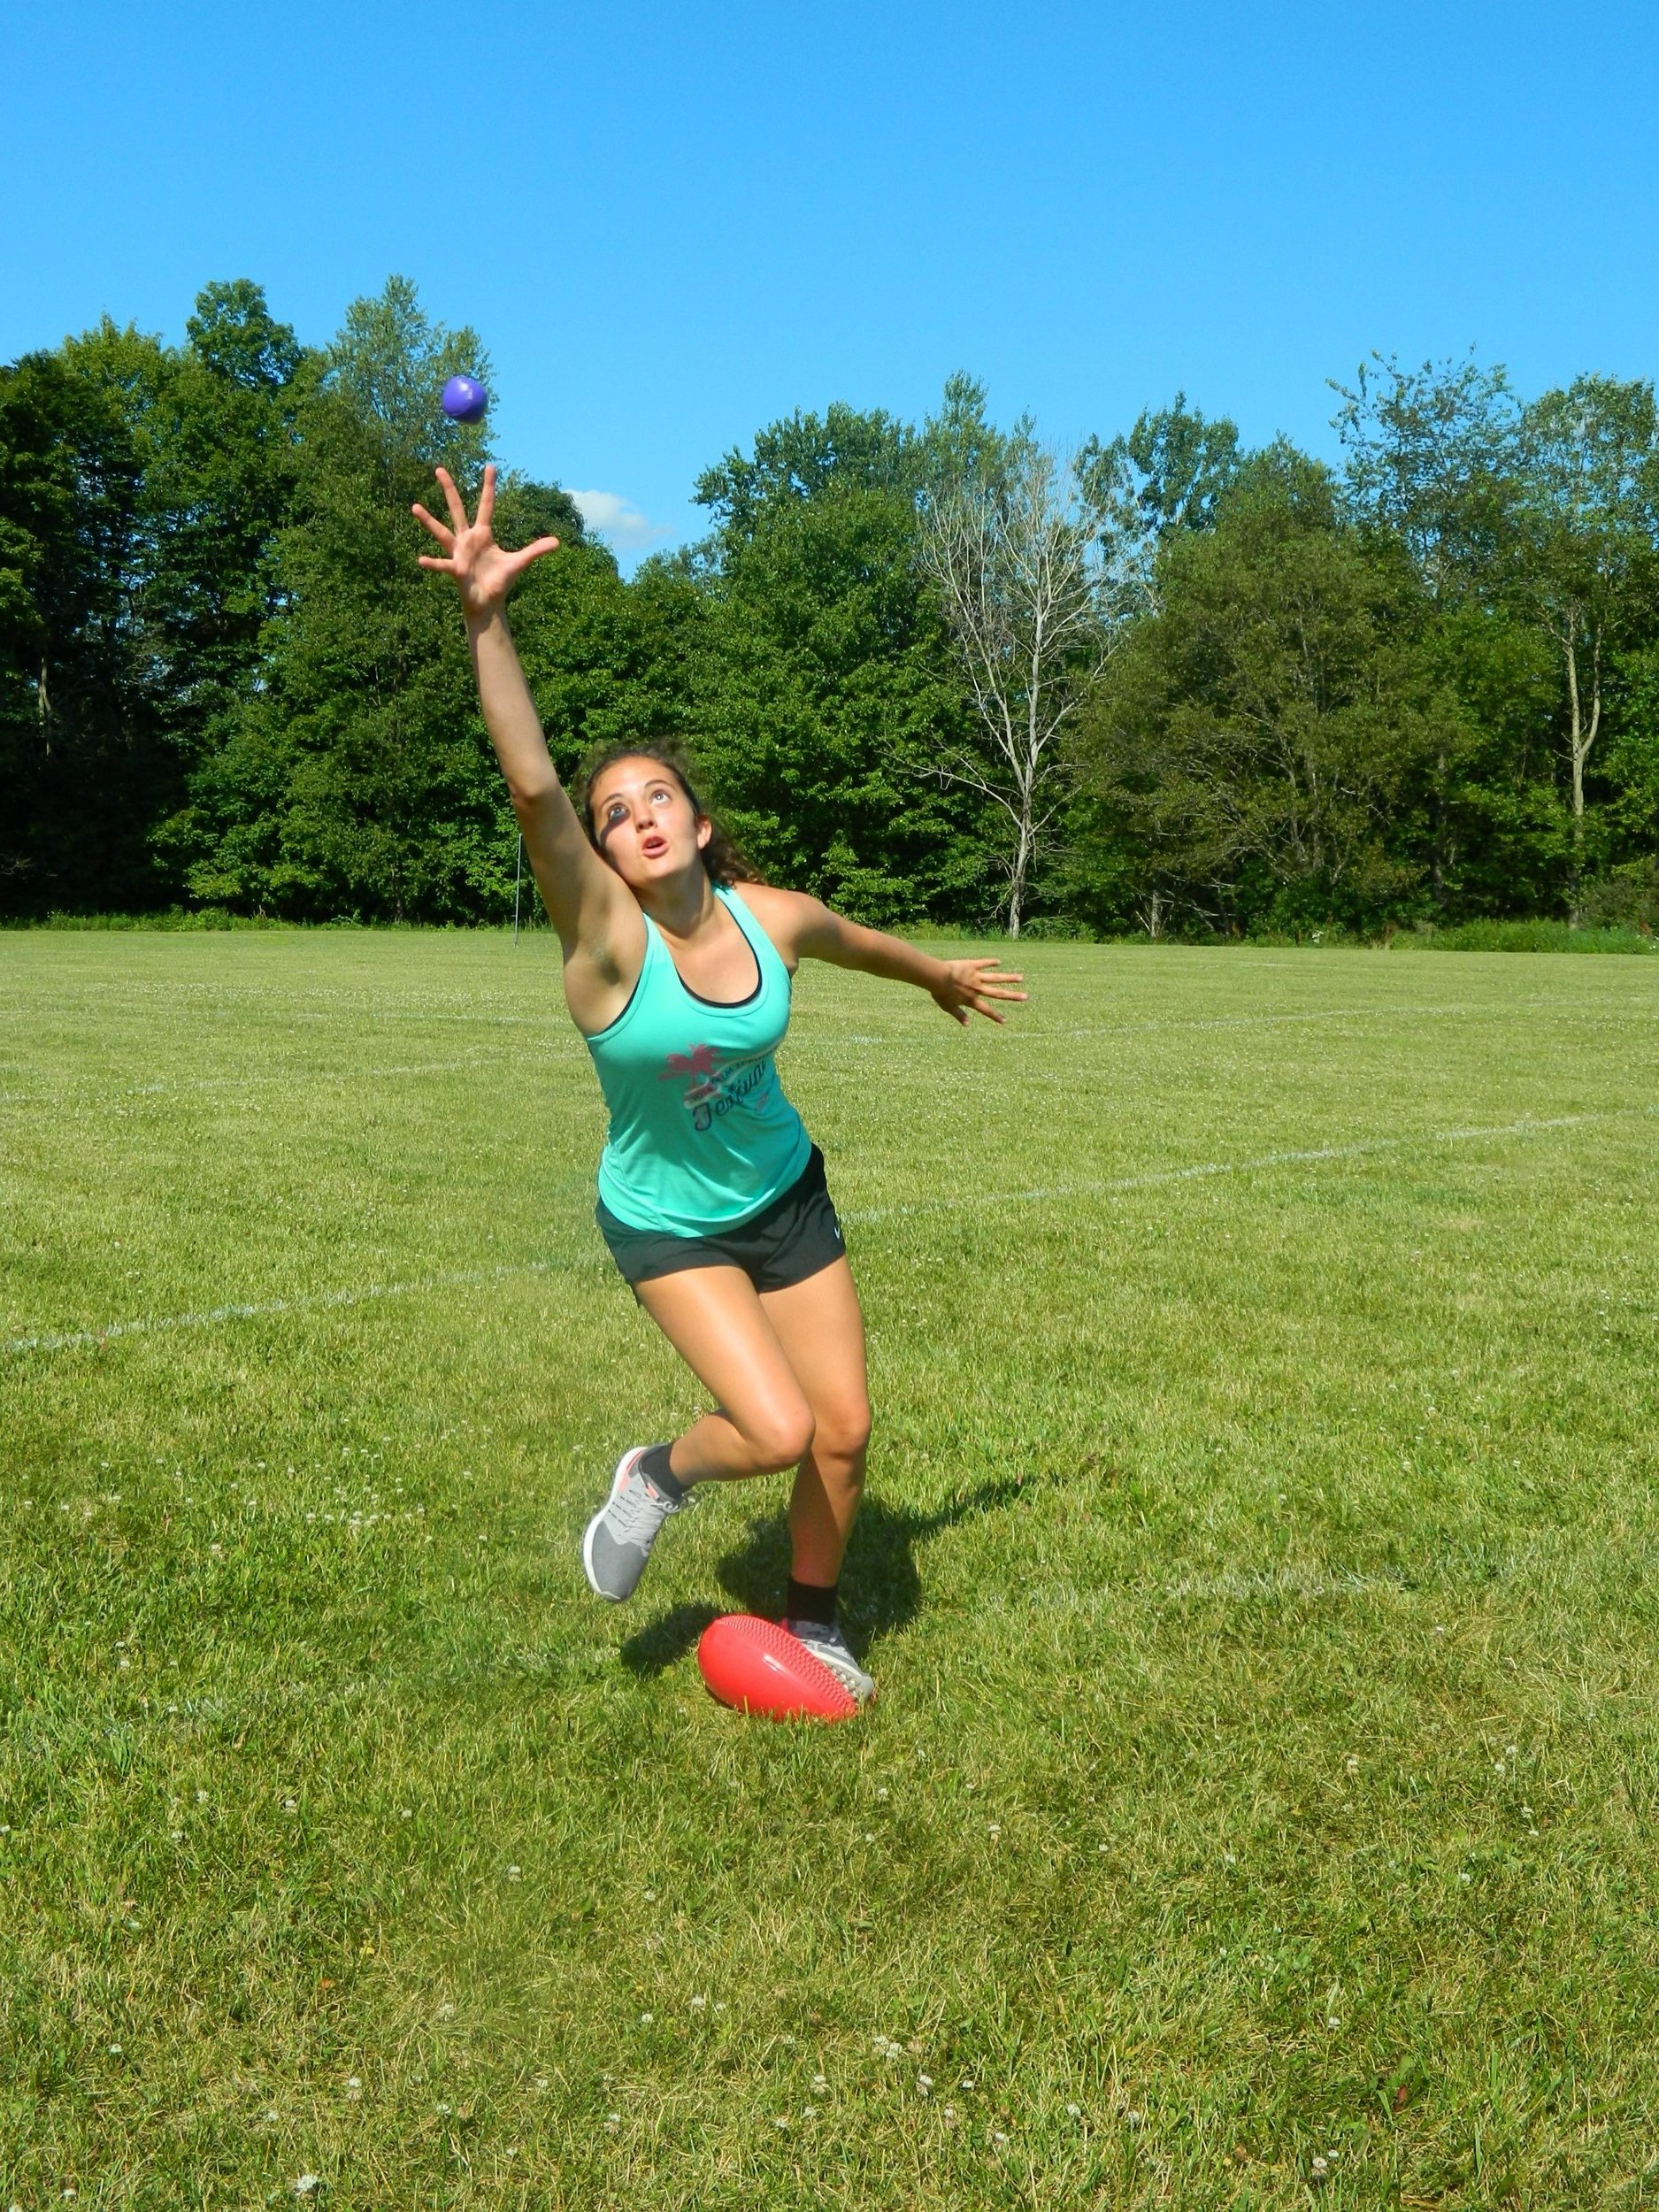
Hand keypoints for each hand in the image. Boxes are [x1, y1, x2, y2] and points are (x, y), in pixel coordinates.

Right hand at [412, 463, 558, 622]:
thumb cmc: (499, 580)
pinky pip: (442, 565)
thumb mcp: (520, 563)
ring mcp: (458, 552)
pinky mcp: (455, 569)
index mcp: (483, 534)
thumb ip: (536, 550)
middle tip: (439, 468)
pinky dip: (432, 563)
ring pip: (441, 532)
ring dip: (428, 521)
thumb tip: (558, 542)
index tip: (490, 466)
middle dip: (449, 489)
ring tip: (414, 506)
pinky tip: (420, 560)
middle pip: (457, 508)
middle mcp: (467, 538)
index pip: (486, 505)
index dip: (489, 486)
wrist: (488, 601)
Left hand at [930, 957, 1026, 1025]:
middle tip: (1025, 997)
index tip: (1004, 1021)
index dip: (995, 1016)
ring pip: (996, 978)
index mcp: (972, 999)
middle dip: (1013, 996)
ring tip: (1021, 977)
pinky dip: (991, 962)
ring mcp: (976, 976)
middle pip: (998, 993)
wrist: (938, 977)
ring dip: (1009, 978)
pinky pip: (984, 963)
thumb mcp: (948, 1007)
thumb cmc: (940, 993)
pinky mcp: (972, 965)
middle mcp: (978, 989)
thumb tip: (967, 1025)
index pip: (986, 1010)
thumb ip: (959, 1015)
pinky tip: (999, 962)